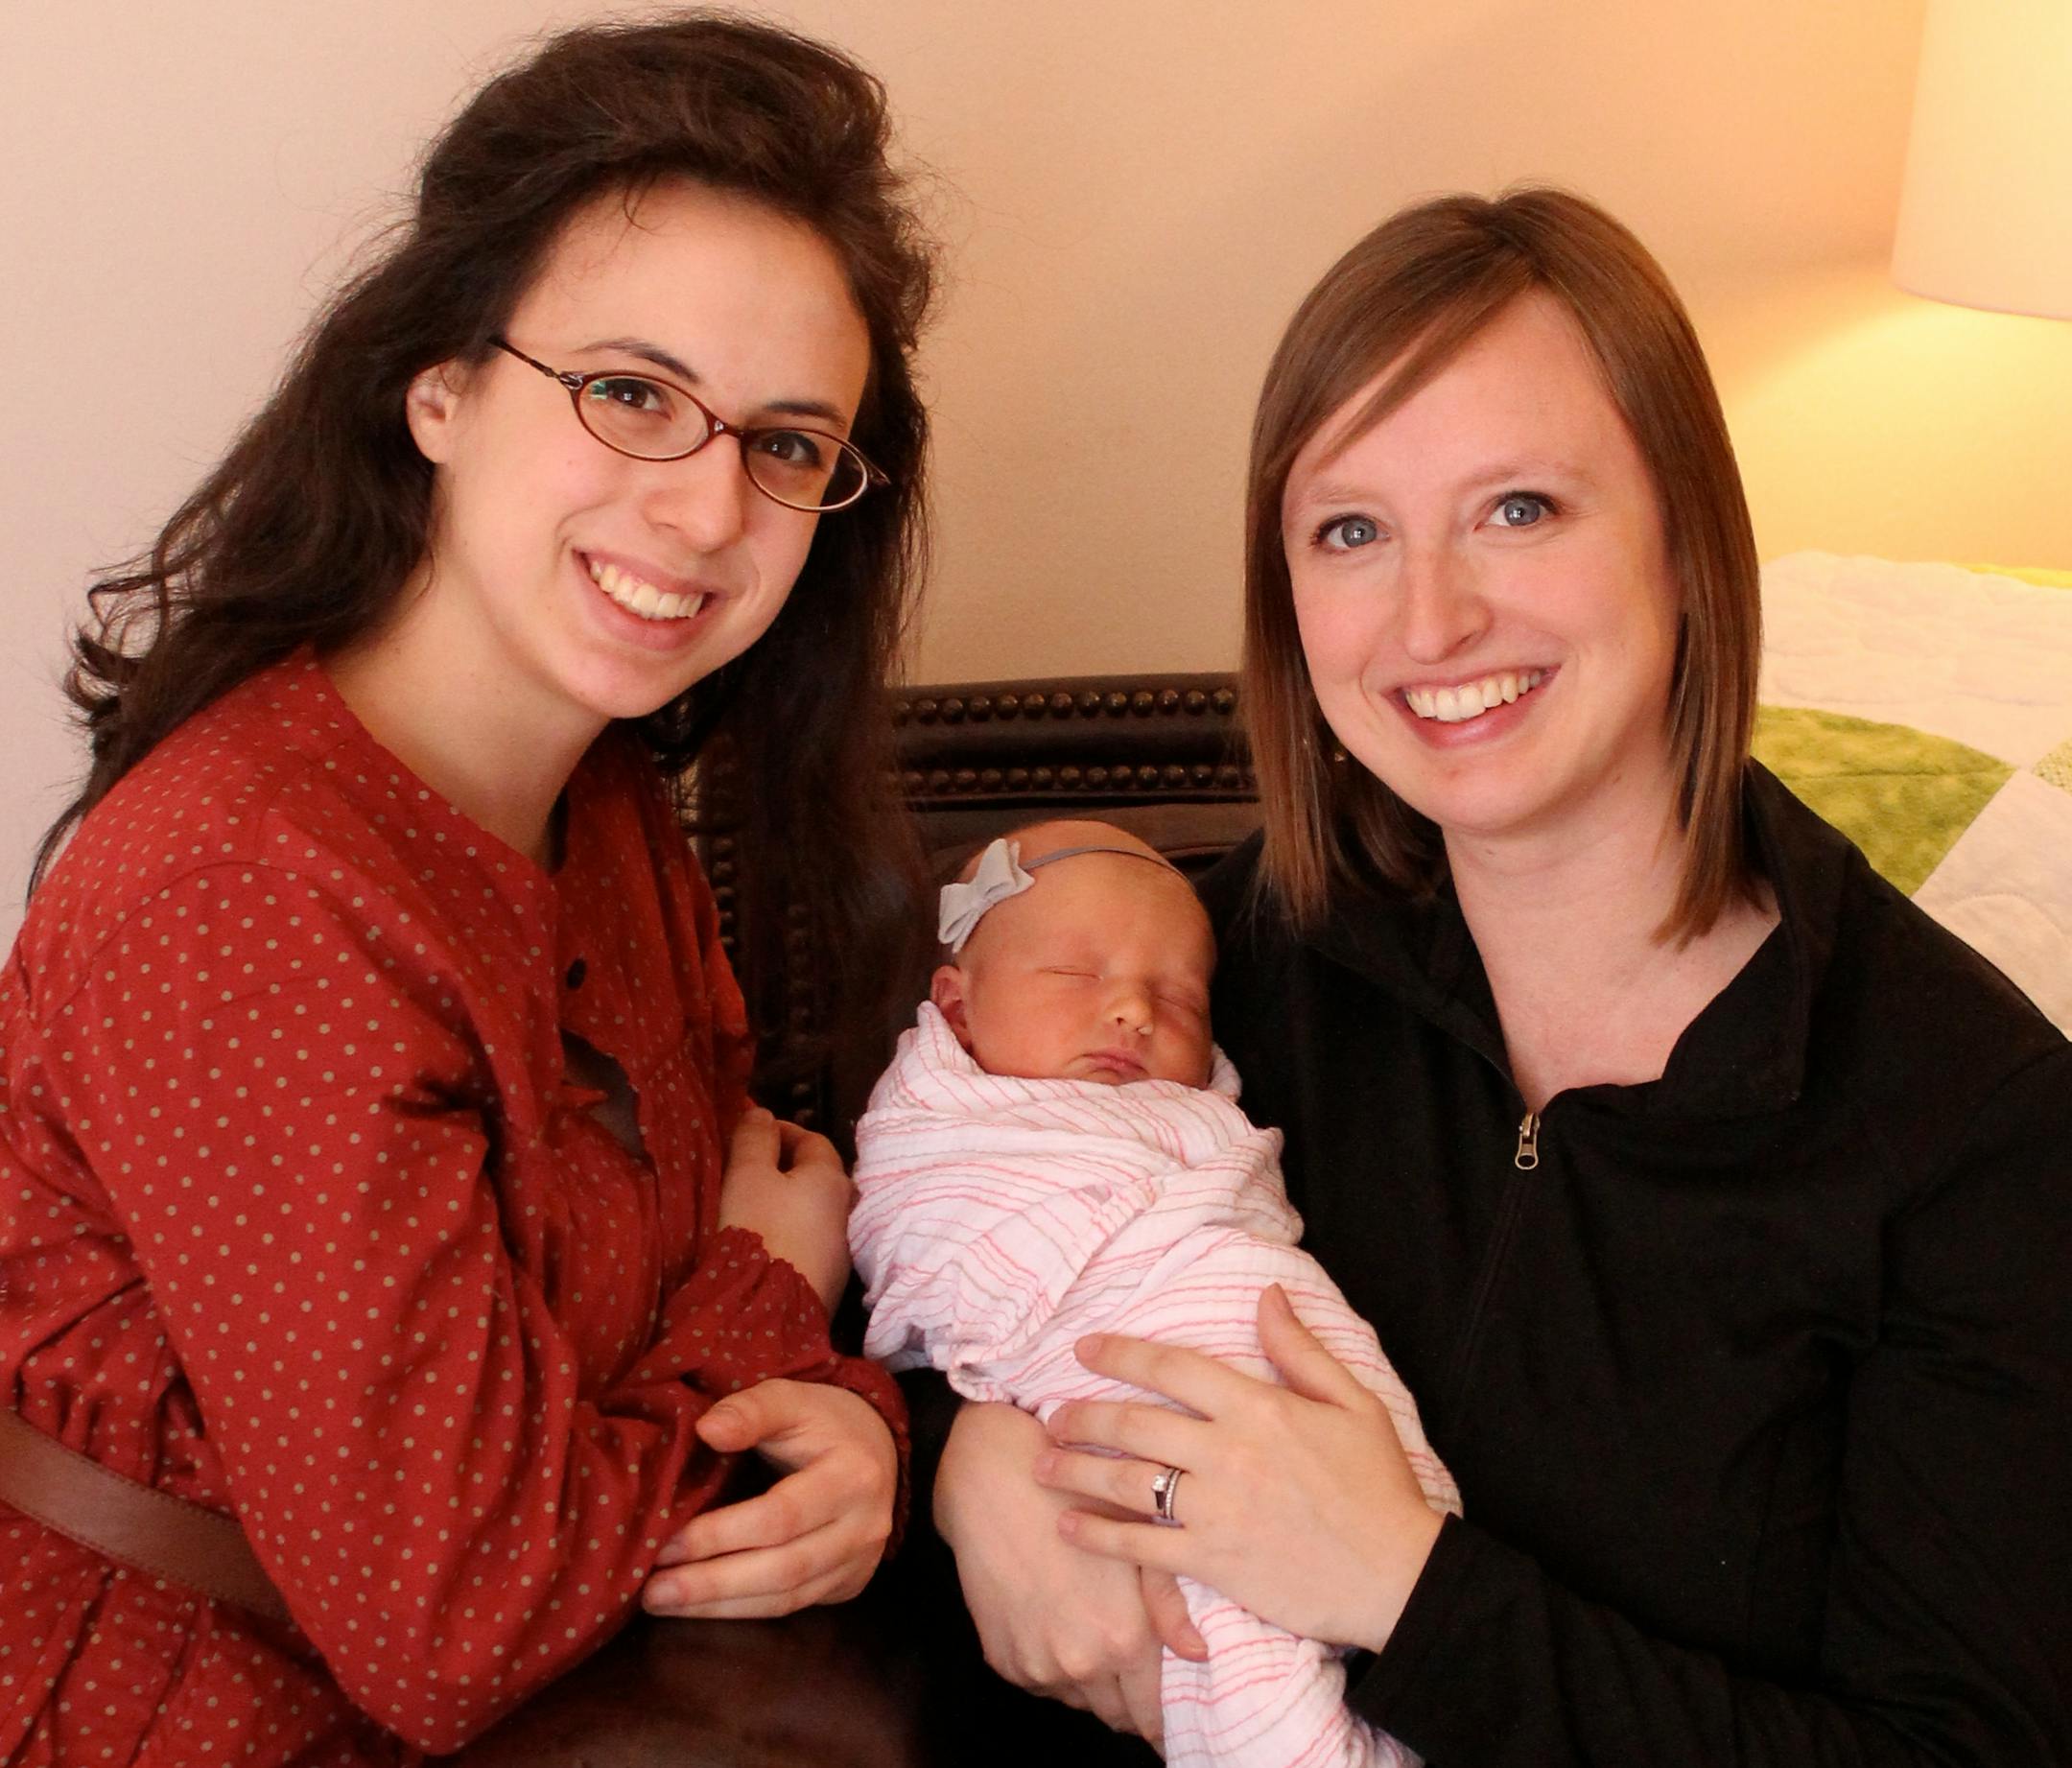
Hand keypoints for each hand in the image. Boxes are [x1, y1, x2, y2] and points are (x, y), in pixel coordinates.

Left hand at [643, 1379, 895, 1617]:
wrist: (877, 1447)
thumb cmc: (824, 1420)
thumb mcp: (791, 1398)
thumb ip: (750, 1410)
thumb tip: (707, 1430)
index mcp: (852, 1476)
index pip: (780, 1517)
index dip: (720, 1535)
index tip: (664, 1543)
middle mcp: (864, 1527)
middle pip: (783, 1569)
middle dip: (712, 1584)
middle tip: (651, 1590)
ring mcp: (860, 1562)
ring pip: (786, 1599)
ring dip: (720, 1608)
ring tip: (661, 1602)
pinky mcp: (848, 1585)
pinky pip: (793, 1607)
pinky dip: (743, 1612)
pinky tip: (701, 1607)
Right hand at [717, 1107, 852, 1311]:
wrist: (768, 1311)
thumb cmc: (757, 1230)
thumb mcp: (747, 1176)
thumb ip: (755, 1139)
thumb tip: (764, 1114)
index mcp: (832, 1178)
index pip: (812, 1140)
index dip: (781, 1132)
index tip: (752, 1135)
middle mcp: (848, 1209)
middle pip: (818, 1176)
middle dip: (787, 1167)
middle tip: (750, 1169)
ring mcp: (843, 1248)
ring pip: (816, 1210)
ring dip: (791, 1202)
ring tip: (755, 1205)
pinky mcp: (832, 1280)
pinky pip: (812, 1241)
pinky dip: (793, 1231)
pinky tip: (769, 1241)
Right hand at [934, 1401, 1204, 1742]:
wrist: (996, 1485)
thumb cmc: (1076, 1501)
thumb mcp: (1136, 1541)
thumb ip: (1170, 1605)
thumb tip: (1197, 1652)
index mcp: (1123, 1639)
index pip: (1151, 1713)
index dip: (1162, 1714)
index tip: (1165, 1706)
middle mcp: (1080, 1663)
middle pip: (1115, 1714)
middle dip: (1128, 1697)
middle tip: (1132, 1668)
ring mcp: (1037, 1666)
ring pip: (1077, 1699)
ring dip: (1090, 1682)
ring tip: (1091, 1632)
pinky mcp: (1003, 1659)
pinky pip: (1040, 1682)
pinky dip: (1052, 1666)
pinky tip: (1057, 1623)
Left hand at [1034, 1285, 1442, 1651]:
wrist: (1400, 1576)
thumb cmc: (1379, 1488)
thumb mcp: (1354, 1403)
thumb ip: (1300, 1349)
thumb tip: (1267, 1293)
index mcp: (1259, 1407)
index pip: (1173, 1368)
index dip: (1121, 1353)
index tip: (1084, 1349)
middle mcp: (1228, 1453)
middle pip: (1135, 1422)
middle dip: (1084, 1416)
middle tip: (1052, 1415)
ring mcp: (1217, 1510)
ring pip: (1126, 1481)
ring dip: (1076, 1471)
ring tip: (1042, 1467)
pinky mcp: (1214, 1562)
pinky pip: (1141, 1546)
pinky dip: (1098, 1536)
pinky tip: (1067, 1528)